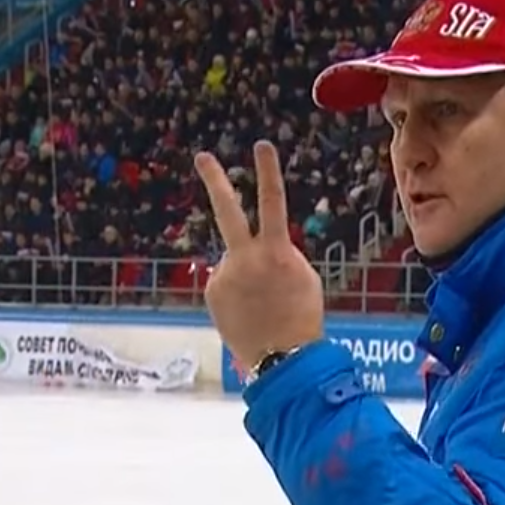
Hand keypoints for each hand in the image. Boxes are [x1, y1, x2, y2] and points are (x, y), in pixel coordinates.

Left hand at [194, 140, 323, 372]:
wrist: (283, 358)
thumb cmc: (301, 317)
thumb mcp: (303, 277)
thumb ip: (280, 254)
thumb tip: (258, 248)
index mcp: (276, 252)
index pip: (273, 202)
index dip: (268, 172)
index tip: (261, 146)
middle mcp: (244, 259)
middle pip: (227, 210)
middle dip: (215, 180)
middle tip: (202, 156)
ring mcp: (224, 275)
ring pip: (234, 262)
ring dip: (245, 276)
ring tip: (260, 305)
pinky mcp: (212, 292)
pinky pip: (225, 282)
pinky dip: (235, 292)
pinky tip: (247, 311)